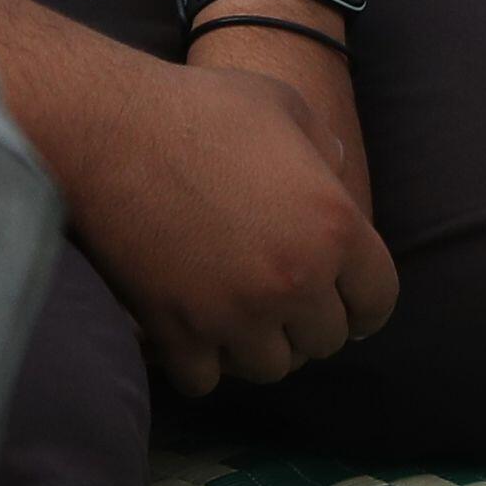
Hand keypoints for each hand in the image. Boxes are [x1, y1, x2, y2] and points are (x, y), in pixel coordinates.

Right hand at [71, 45, 398, 400]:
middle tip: (284, 300)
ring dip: (259, 346)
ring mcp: (234, 314)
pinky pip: (207, 380)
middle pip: (325, 341)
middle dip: (308, 323)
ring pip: (270, 368)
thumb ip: (323, 144)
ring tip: (242, 316)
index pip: (377, 301)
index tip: (350, 308)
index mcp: (334, 227)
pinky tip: (195, 330)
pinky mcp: (178, 334)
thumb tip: (338, 163)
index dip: (365, 305)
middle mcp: (293, 281)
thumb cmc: (201, 108)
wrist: (109, 131)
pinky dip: (203, 362)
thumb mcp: (284, 106)